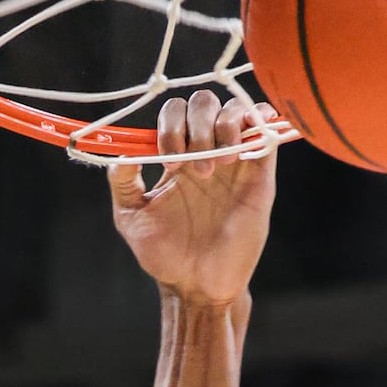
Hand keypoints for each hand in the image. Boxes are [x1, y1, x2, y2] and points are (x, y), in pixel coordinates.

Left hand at [109, 92, 277, 308]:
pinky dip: (259, 117)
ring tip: (217, 165)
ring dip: (223, 127)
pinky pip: (265, 130)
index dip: (170, 126)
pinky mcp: (259, 172)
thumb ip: (122, 183)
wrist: (198, 283)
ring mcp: (233, 159)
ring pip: (234, 110)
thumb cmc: (164, 254)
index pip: (174, 113)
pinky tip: (249, 129)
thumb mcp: (131, 217)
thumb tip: (121, 151)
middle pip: (204, 103)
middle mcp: (204, 150)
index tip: (168, 160)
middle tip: (194, 169)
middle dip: (195, 126)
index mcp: (175, 157)